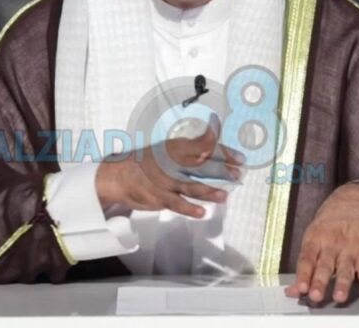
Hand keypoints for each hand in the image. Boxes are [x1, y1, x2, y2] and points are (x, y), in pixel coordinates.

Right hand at [95, 115, 243, 217]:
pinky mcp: (158, 197)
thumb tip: (217, 147)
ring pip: (190, 185)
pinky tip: (202, 212)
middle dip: (220, 170)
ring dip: (209, 191)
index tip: (239, 158)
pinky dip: (189, 208)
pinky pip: (176, 203)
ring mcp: (164, 181)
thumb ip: (191, 150)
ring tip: (224, 195)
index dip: (223, 152)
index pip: (203, 147)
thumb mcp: (168, 150)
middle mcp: (170, 162)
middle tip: (238, 174)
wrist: (118, 175)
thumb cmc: (148, 163)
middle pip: (200, 165)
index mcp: (175, 147)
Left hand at [284, 182, 358, 304]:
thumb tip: (291, 291)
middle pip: (325, 265)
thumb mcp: (312, 238)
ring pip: (345, 269)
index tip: (300, 288)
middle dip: (320, 282)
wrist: (355, 202)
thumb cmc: (329, 225)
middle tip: (315, 296)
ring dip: (343, 284)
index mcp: (315, 240)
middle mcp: (332, 244)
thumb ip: (304, 267)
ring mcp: (350, 249)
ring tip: (339, 298)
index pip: (307, 259)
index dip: (303, 274)